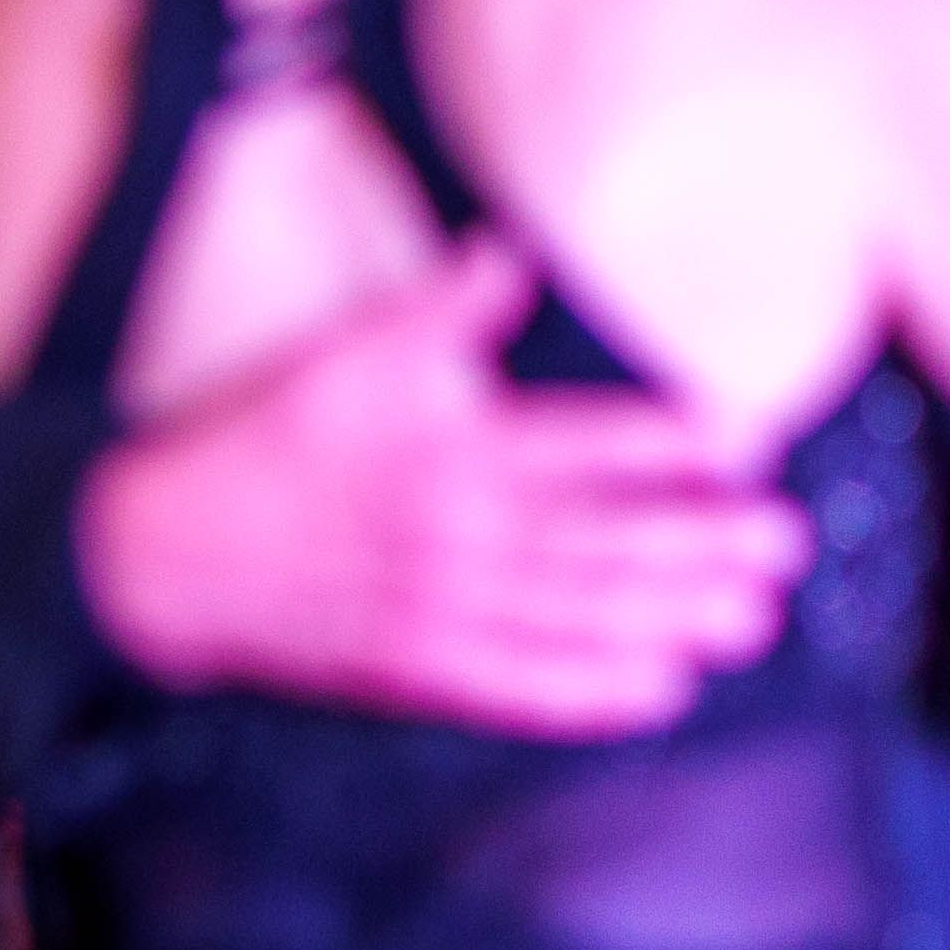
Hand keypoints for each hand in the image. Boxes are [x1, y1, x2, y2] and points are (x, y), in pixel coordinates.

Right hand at [78, 243, 814, 737]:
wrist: (164, 554)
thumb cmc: (262, 441)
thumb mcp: (346, 352)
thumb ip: (441, 308)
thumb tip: (512, 254)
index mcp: (451, 448)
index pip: (585, 444)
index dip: (671, 443)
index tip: (747, 441)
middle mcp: (460, 534)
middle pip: (603, 540)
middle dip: (701, 544)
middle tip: (785, 544)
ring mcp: (442, 611)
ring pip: (578, 618)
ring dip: (671, 620)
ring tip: (751, 621)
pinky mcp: (418, 668)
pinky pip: (522, 690)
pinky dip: (592, 695)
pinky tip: (660, 693)